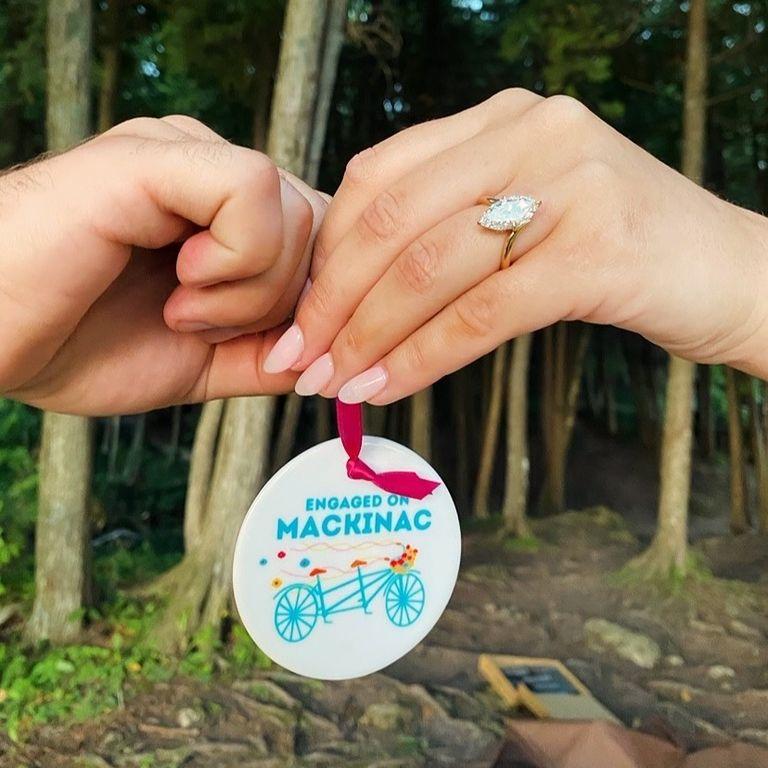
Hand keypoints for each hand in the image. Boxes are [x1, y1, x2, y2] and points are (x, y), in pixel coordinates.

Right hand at [0, 116, 326, 414]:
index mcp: (225, 215)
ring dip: (253, 291)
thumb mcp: (200, 362)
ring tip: (182, 309)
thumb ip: (266, 354)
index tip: (280, 356)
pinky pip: (252, 187)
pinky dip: (237, 260)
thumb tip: (329, 357)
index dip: (320, 303)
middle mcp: (211, 173)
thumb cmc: (78, 343)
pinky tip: (182, 281)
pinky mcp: (153, 155)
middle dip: (289, 304)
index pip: (324, 237)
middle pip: (323, 227)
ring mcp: (184, 156)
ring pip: (298, 212)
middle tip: (212, 328)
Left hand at [265, 89, 767, 402]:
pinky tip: (388, 388)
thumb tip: (348, 293)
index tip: (298, 317)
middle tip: (298, 363)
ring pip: (427, 269)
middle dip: (332, 302)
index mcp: (502, 119)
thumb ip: (450, 226)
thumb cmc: (614, 254)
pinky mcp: (596, 250)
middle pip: (391, 222)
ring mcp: (568, 185)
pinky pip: (482, 314)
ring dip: (367, 337)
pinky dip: (423, 358)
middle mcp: (531, 132)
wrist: (733, 274)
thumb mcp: (527, 217)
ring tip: (333, 385)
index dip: (326, 254)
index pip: (378, 178)